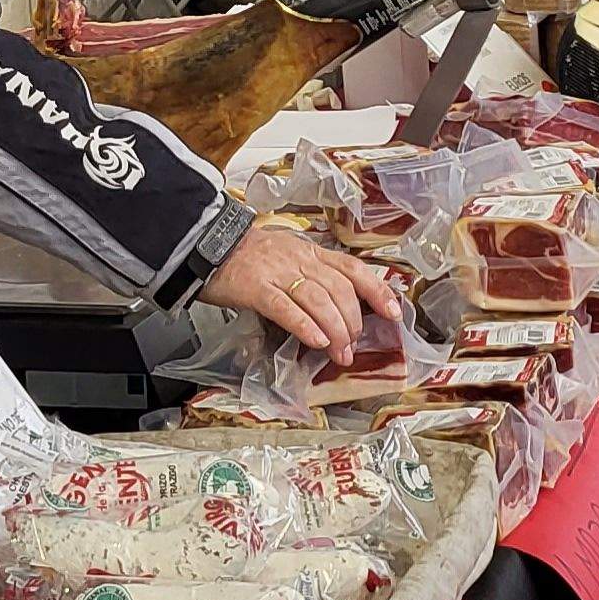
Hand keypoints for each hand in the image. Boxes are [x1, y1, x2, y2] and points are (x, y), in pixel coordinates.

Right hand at [196, 223, 400, 357]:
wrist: (205, 244)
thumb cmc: (245, 257)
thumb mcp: (286, 257)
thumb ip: (310, 277)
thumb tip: (335, 309)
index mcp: (310, 252)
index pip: (353, 269)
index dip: (377, 291)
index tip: (393, 313)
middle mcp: (299, 259)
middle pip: (340, 290)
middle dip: (352, 323)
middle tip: (352, 347)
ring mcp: (278, 272)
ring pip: (319, 301)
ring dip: (335, 331)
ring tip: (339, 354)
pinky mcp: (255, 287)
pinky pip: (286, 308)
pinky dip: (305, 326)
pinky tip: (316, 342)